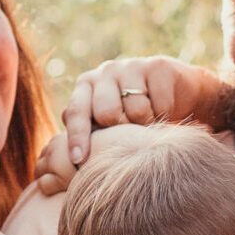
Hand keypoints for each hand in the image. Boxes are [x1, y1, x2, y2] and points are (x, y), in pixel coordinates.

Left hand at [36, 56, 230, 192]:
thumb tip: (54, 169)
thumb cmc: (137, 116)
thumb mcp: (110, 125)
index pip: (76, 112)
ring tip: (150, 119)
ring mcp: (131, 66)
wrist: (179, 93)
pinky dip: (164, 113)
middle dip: (120, 130)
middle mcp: (104, 72)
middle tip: (130, 133)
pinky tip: (165, 107)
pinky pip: (159, 103)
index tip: (77, 161)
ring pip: (136, 111)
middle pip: (107, 112)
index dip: (77, 137)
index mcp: (86, 86)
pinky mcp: (157, 66)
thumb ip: (87, 135)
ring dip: (146, 123)